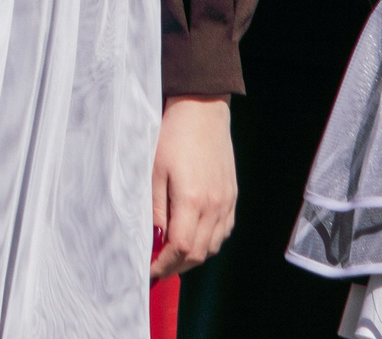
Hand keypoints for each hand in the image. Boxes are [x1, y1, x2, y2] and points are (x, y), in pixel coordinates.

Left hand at [150, 95, 235, 278]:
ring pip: (213, 246)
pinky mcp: (232, 196)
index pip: (181, 249)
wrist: (202, 111)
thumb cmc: (173, 136)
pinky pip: (224, 231)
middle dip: (176, 266)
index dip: (164, 265)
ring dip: (193, 256)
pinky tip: (193, 236)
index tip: (149, 270)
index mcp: (192, 200)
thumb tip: (153, 239)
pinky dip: (208, 242)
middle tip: (157, 266)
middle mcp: (214, 206)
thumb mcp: (154, 172)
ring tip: (172, 253)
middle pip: (199, 254)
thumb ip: (154, 209)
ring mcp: (227, 202)